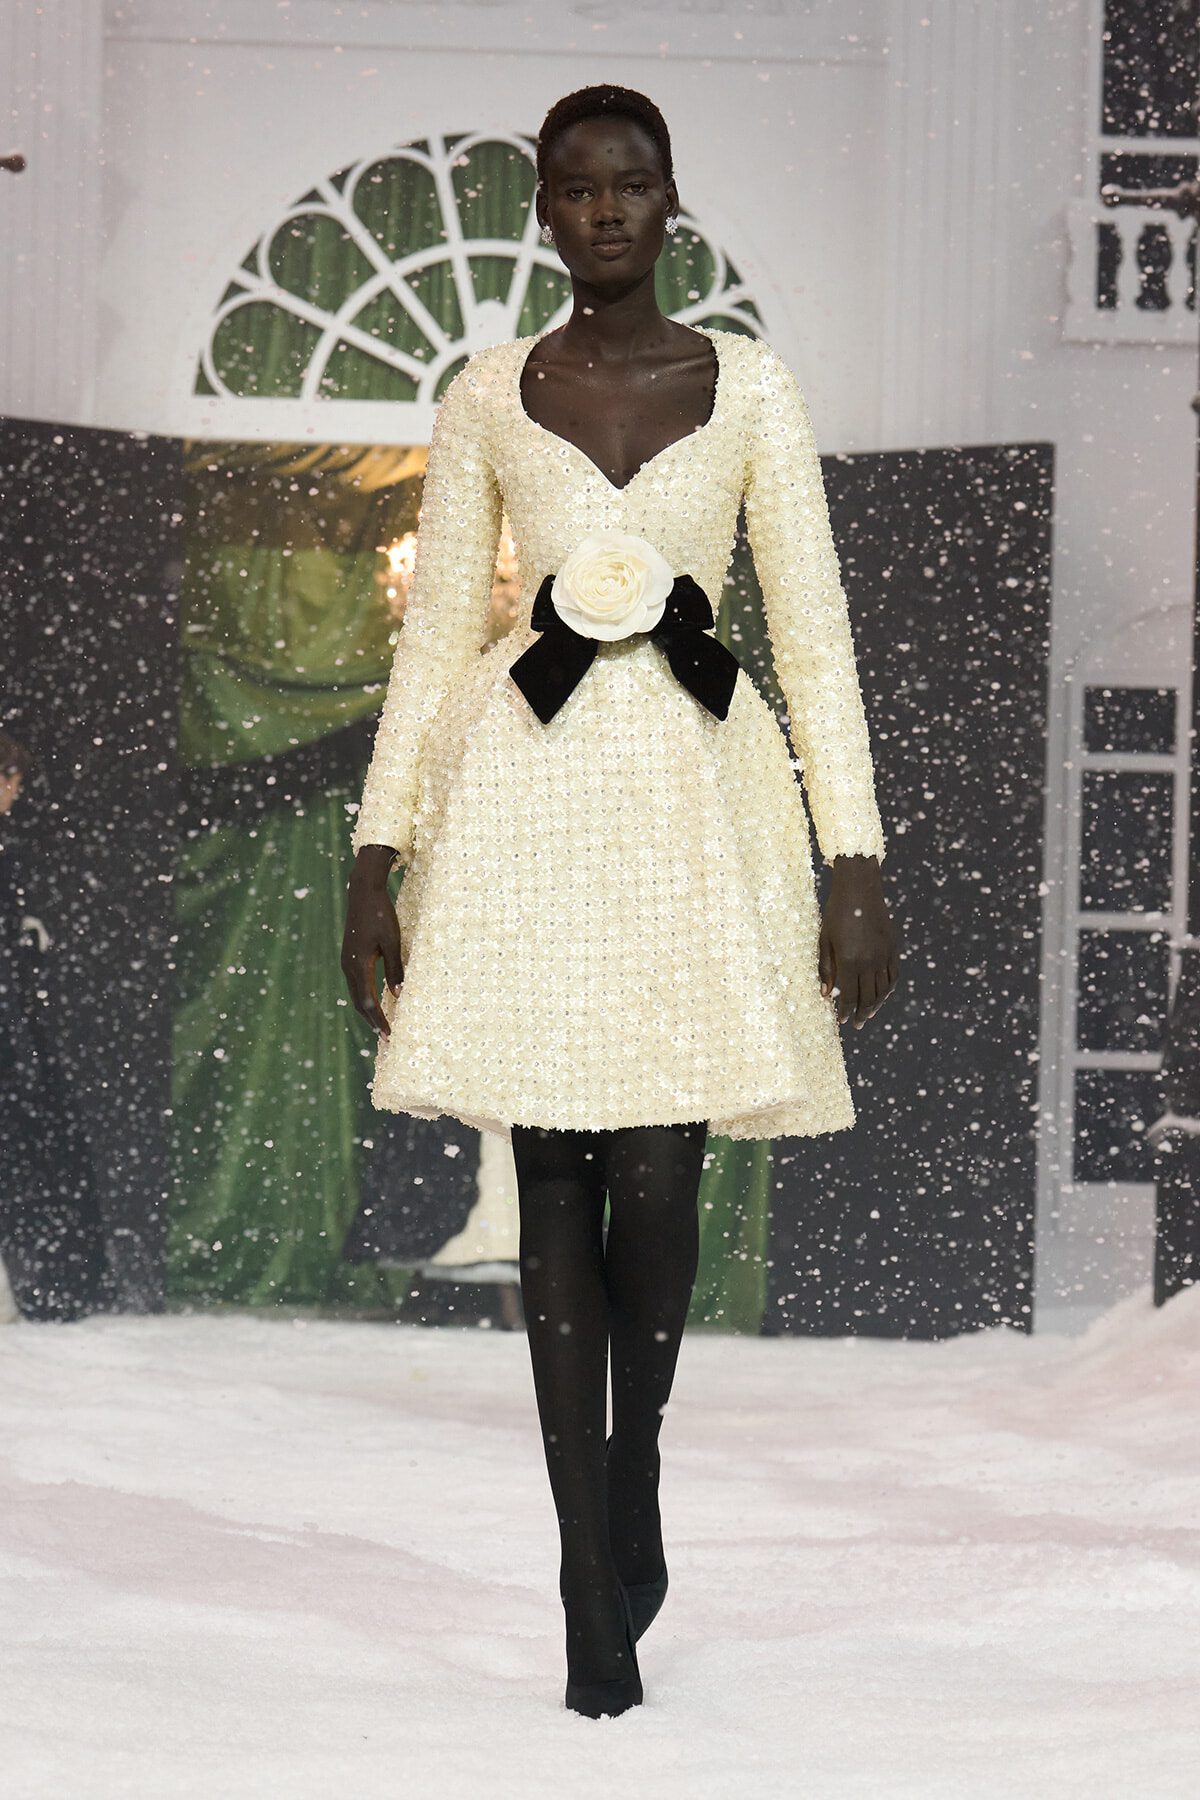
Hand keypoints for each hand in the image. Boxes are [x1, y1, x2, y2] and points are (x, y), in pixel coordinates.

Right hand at [341, 844, 403, 1036]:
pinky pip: (356, 984)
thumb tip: (399, 994)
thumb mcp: (393, 941)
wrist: (362, 892)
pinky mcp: (349, 957)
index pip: (368, 1002)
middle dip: (373, 1021)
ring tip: (381, 1025)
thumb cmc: (380, 915)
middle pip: (359, 1003)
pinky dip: (364, 998)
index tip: (390, 1035)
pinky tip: (374, 1002)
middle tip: (387, 1037)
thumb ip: (395, 969)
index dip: (379, 1021)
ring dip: (367, 1011)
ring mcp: (346, 962)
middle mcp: (349, 967)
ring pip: (356, 994)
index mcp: (359, 965)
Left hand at [818, 854, 897, 1028]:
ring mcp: (883, 955)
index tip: (842, 1020)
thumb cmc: (836, 912)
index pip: (849, 996)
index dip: (846, 1011)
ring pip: (883, 990)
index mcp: (849, 961)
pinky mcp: (892, 948)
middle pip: (868, 997)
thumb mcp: (824, 940)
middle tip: (857, 1025)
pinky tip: (882, 996)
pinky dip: (888, 990)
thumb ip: (826, 968)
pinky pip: (893, 976)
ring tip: (868, 1015)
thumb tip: (825, 995)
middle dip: (861, 1014)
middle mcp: (869, 962)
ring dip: (876, 1005)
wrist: (860, 888)